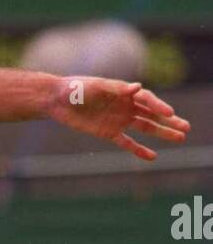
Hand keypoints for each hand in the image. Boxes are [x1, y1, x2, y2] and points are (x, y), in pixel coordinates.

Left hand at [50, 77, 189, 160]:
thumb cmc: (75, 88)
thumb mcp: (95, 87)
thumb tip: (137, 88)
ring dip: (162, 133)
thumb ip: (115, 89)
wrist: (57, 100)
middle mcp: (125, 105)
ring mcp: (118, 119)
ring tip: (180, 138)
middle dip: (169, 121)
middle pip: (152, 114)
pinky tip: (153, 157)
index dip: (159, 106)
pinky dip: (139, 149)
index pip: (147, 99)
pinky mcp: (109, 132)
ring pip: (145, 128)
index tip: (170, 114)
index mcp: (123, 90)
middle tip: (187, 127)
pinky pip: (127, 142)